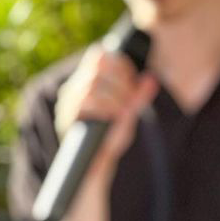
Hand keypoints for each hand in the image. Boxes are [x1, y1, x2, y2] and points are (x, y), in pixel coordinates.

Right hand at [55, 44, 157, 175]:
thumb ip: (139, 96)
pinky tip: (115, 116)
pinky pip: (86, 103)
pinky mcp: (68, 116)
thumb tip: (151, 78)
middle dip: (121, 83)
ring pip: (93, 85)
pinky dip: (105, 108)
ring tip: (125, 112)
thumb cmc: (111, 136)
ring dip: (115, 97)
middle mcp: (75, 88)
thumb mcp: (129, 113)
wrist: (97, 164)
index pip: (99, 56)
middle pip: (98, 69)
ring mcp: (69, 102)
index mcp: (88, 81)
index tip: (133, 80)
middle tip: (131, 100)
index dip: (119, 63)